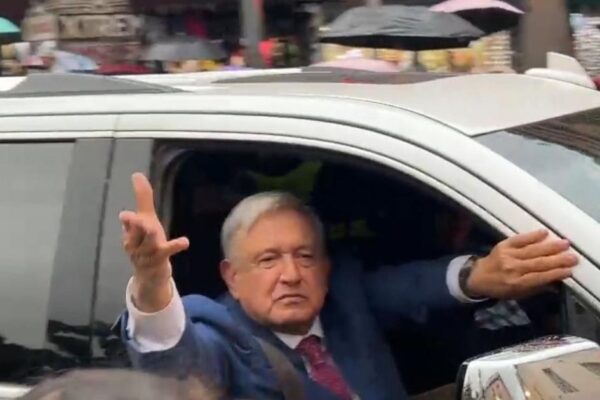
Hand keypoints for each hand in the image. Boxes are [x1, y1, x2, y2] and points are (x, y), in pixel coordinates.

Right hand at [119, 173, 188, 311]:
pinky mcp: (159, 261)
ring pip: (149, 245)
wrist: (149, 274)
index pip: (129, 225)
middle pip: (136, 235)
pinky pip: (166, 252)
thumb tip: (137, 174)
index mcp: (130, 233)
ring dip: (151, 237)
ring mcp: (147, 254)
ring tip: (153, 228)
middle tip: (133, 219)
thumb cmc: (147, 241)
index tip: (125, 215)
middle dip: (135, 226)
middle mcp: (136, 244)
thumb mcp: (146, 218)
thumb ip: (143, 198)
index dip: (128, 221)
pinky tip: (185, 241)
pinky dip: (176, 246)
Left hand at [466, 229, 576, 298]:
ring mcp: (507, 256)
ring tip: (564, 243)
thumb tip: (556, 283)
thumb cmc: (501, 288)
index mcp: (516, 283)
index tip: (570, 270)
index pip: (539, 278)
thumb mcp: (517, 294)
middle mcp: (512, 269)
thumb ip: (536, 288)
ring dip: (550, 247)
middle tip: (572, 256)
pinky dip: (532, 236)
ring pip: (532, 250)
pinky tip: (544, 233)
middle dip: (557, 260)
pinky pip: (519, 239)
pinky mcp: (502, 245)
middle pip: (538, 263)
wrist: (477, 277)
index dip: (555, 274)